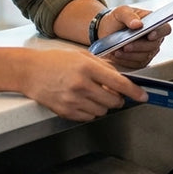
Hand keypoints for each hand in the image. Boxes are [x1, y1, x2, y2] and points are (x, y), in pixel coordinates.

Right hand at [20, 49, 146, 121]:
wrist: (29, 71)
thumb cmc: (55, 61)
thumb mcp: (81, 56)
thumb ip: (103, 67)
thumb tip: (121, 79)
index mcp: (87, 68)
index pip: (119, 84)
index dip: (134, 91)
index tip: (143, 96)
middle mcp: (81, 85)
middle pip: (113, 101)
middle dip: (117, 98)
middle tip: (112, 93)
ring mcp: (72, 100)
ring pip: (102, 111)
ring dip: (104, 105)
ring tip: (93, 94)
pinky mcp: (65, 111)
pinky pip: (89, 117)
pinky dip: (91, 111)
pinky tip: (83, 101)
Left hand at [98, 6, 170, 69]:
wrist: (106, 31)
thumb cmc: (117, 19)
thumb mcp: (121, 12)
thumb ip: (129, 15)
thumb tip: (138, 24)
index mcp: (153, 23)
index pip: (165, 29)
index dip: (160, 33)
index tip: (150, 35)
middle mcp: (153, 38)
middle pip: (153, 45)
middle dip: (139, 46)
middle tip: (127, 45)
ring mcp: (147, 51)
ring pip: (144, 56)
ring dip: (131, 54)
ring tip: (118, 50)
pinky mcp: (140, 61)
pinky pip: (136, 64)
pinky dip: (126, 60)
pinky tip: (118, 54)